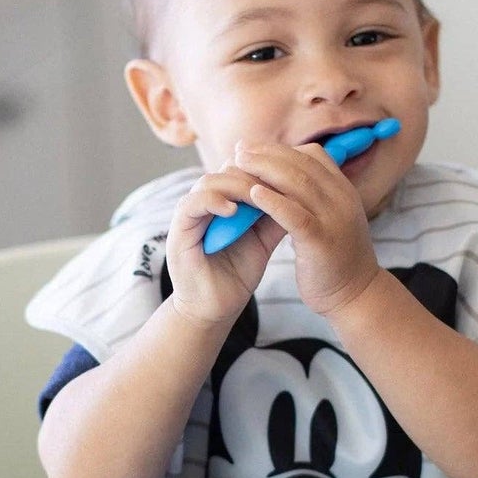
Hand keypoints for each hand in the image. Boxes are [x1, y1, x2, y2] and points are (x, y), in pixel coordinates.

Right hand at [165, 163, 286, 327]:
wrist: (217, 308)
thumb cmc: (237, 274)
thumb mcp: (262, 240)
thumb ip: (274, 216)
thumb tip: (300, 192)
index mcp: (223, 201)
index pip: (241, 169)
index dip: (263, 170)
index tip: (286, 179)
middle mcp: (204, 203)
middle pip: (226, 169)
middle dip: (253, 174)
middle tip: (274, 185)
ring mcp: (189, 215)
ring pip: (209, 181)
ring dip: (235, 186)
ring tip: (256, 198)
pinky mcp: (178, 231)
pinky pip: (191, 204)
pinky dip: (213, 202)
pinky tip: (234, 211)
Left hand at [233, 141, 379, 315]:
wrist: (356, 295)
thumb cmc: (335, 258)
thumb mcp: (330, 219)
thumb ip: (314, 198)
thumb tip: (286, 178)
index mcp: (344, 191)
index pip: (313, 155)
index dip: (281, 149)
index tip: (255, 146)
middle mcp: (342, 199)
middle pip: (302, 164)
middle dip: (268, 153)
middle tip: (239, 149)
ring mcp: (334, 219)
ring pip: (298, 184)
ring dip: (265, 169)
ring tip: (239, 163)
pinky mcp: (322, 242)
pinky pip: (295, 215)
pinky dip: (273, 202)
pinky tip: (253, 194)